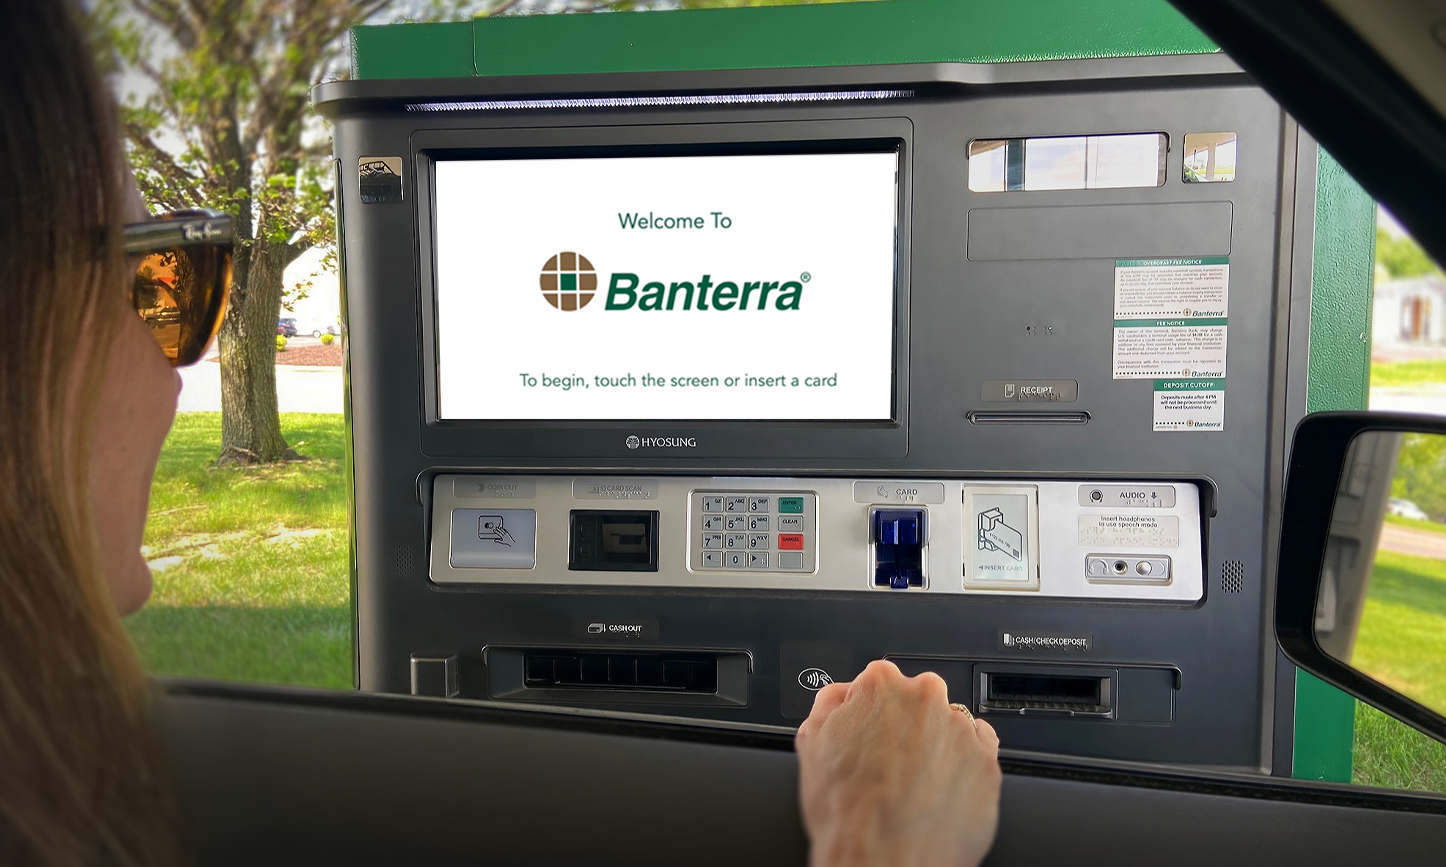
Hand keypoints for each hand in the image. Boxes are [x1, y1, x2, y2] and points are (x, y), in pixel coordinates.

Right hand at [795, 660, 1001, 866]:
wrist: (886, 861)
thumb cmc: (847, 813)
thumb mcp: (812, 744)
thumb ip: (829, 703)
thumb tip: (843, 694)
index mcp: (881, 685)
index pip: (878, 681)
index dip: (870, 712)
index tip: (870, 732)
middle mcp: (926, 698)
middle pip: (917, 699)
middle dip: (906, 725)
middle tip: (889, 763)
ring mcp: (961, 730)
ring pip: (949, 725)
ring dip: (935, 746)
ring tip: (913, 785)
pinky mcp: (988, 762)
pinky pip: (979, 751)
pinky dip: (962, 765)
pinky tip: (938, 790)